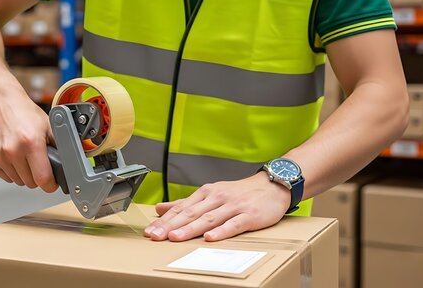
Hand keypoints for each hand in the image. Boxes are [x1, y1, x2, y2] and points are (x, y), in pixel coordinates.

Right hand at [0, 77, 57, 191]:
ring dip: (24, 174)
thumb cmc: (23, 112)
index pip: (43, 179)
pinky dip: (11, 171)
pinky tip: (14, 156)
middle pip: (31, 183)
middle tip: (39, 162)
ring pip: (18, 181)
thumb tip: (70, 162)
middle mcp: (13, 151)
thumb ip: (59, 144)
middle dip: (38, 176)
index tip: (52, 182)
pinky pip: (5, 176)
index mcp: (31, 142)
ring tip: (25, 156)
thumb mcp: (47, 125)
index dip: (51, 184)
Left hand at [144, 172, 289, 241]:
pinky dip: (221, 231)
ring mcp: (233, 206)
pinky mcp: (248, 215)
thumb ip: (185, 203)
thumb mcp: (211, 193)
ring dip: (191, 228)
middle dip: (171, 225)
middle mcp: (217, 198)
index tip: (150, 230)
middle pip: (191, 213)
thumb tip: (160, 208)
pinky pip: (233, 224)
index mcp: (206, 193)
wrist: (272, 185)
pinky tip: (210, 238)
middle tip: (155, 235)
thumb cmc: (240, 193)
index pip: (181, 208)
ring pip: (209, 218)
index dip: (165, 220)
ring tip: (175, 237)